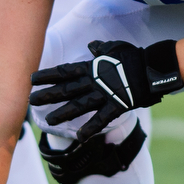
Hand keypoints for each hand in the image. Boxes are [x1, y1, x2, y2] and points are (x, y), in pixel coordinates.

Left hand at [29, 39, 183, 139]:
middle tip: (31, 101)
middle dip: (48, 95)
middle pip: (65, 89)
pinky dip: (90, 129)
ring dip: (62, 113)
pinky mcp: (116, 106)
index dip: (47, 75)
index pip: (63, 72)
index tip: (31, 79)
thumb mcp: (114, 47)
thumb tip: (92, 45)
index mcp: (91, 67)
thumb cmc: (133, 56)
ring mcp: (103, 95)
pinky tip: (79, 138)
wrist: (152, 68)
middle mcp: (93, 82)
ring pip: (78, 105)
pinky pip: (100, 119)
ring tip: (48, 121)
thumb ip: (100, 48)